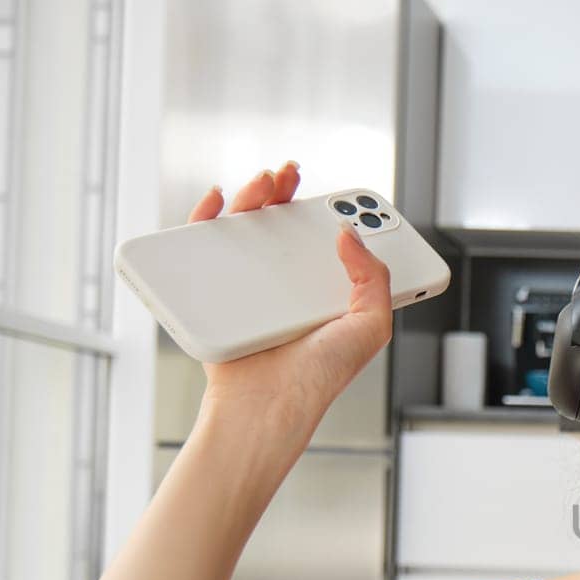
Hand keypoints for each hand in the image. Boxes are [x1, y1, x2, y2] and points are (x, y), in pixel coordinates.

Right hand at [187, 161, 393, 429]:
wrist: (268, 406)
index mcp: (330, 294)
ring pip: (251, 230)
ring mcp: (253, 289)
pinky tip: (218, 199)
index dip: (343, 217)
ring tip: (266, 181)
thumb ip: (374, 279)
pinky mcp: (217, 294)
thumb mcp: (370, 326)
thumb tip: (350, 234)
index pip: (336, 246)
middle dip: (292, 195)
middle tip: (295, 174)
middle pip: (290, 229)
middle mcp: (292, 288)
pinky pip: (206, 248)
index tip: (348, 198)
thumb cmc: (319, 376)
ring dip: (255, 196)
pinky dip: (208, 217)